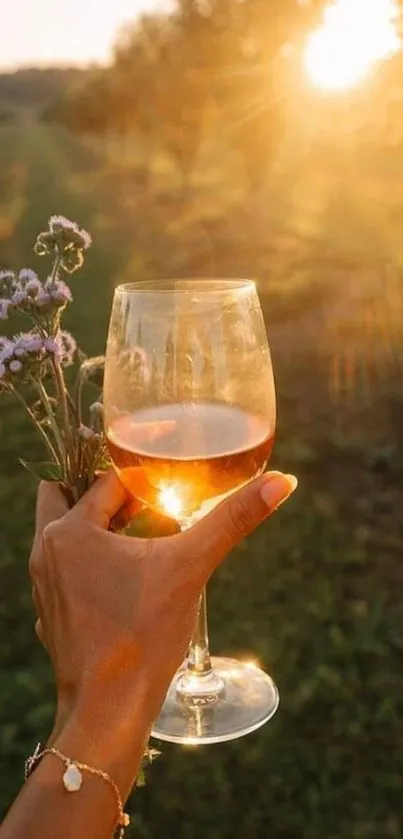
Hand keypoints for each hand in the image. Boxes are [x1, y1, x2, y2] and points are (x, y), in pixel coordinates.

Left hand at [29, 470, 296, 734]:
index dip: (140, 479)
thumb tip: (280, 482)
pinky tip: (125, 584)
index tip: (167, 488)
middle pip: (68, 497)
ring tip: (140, 538)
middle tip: (144, 503)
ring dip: (99, 530)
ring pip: (66, 537)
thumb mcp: (191, 567)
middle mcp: (46, 552)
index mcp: (70, 531)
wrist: (109, 711)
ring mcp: (44, 586)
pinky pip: (67, 573)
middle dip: (105, 495)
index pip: (105, 481)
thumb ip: (233, 520)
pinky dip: (91, 567)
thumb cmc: (144, 636)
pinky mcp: (52, 615)